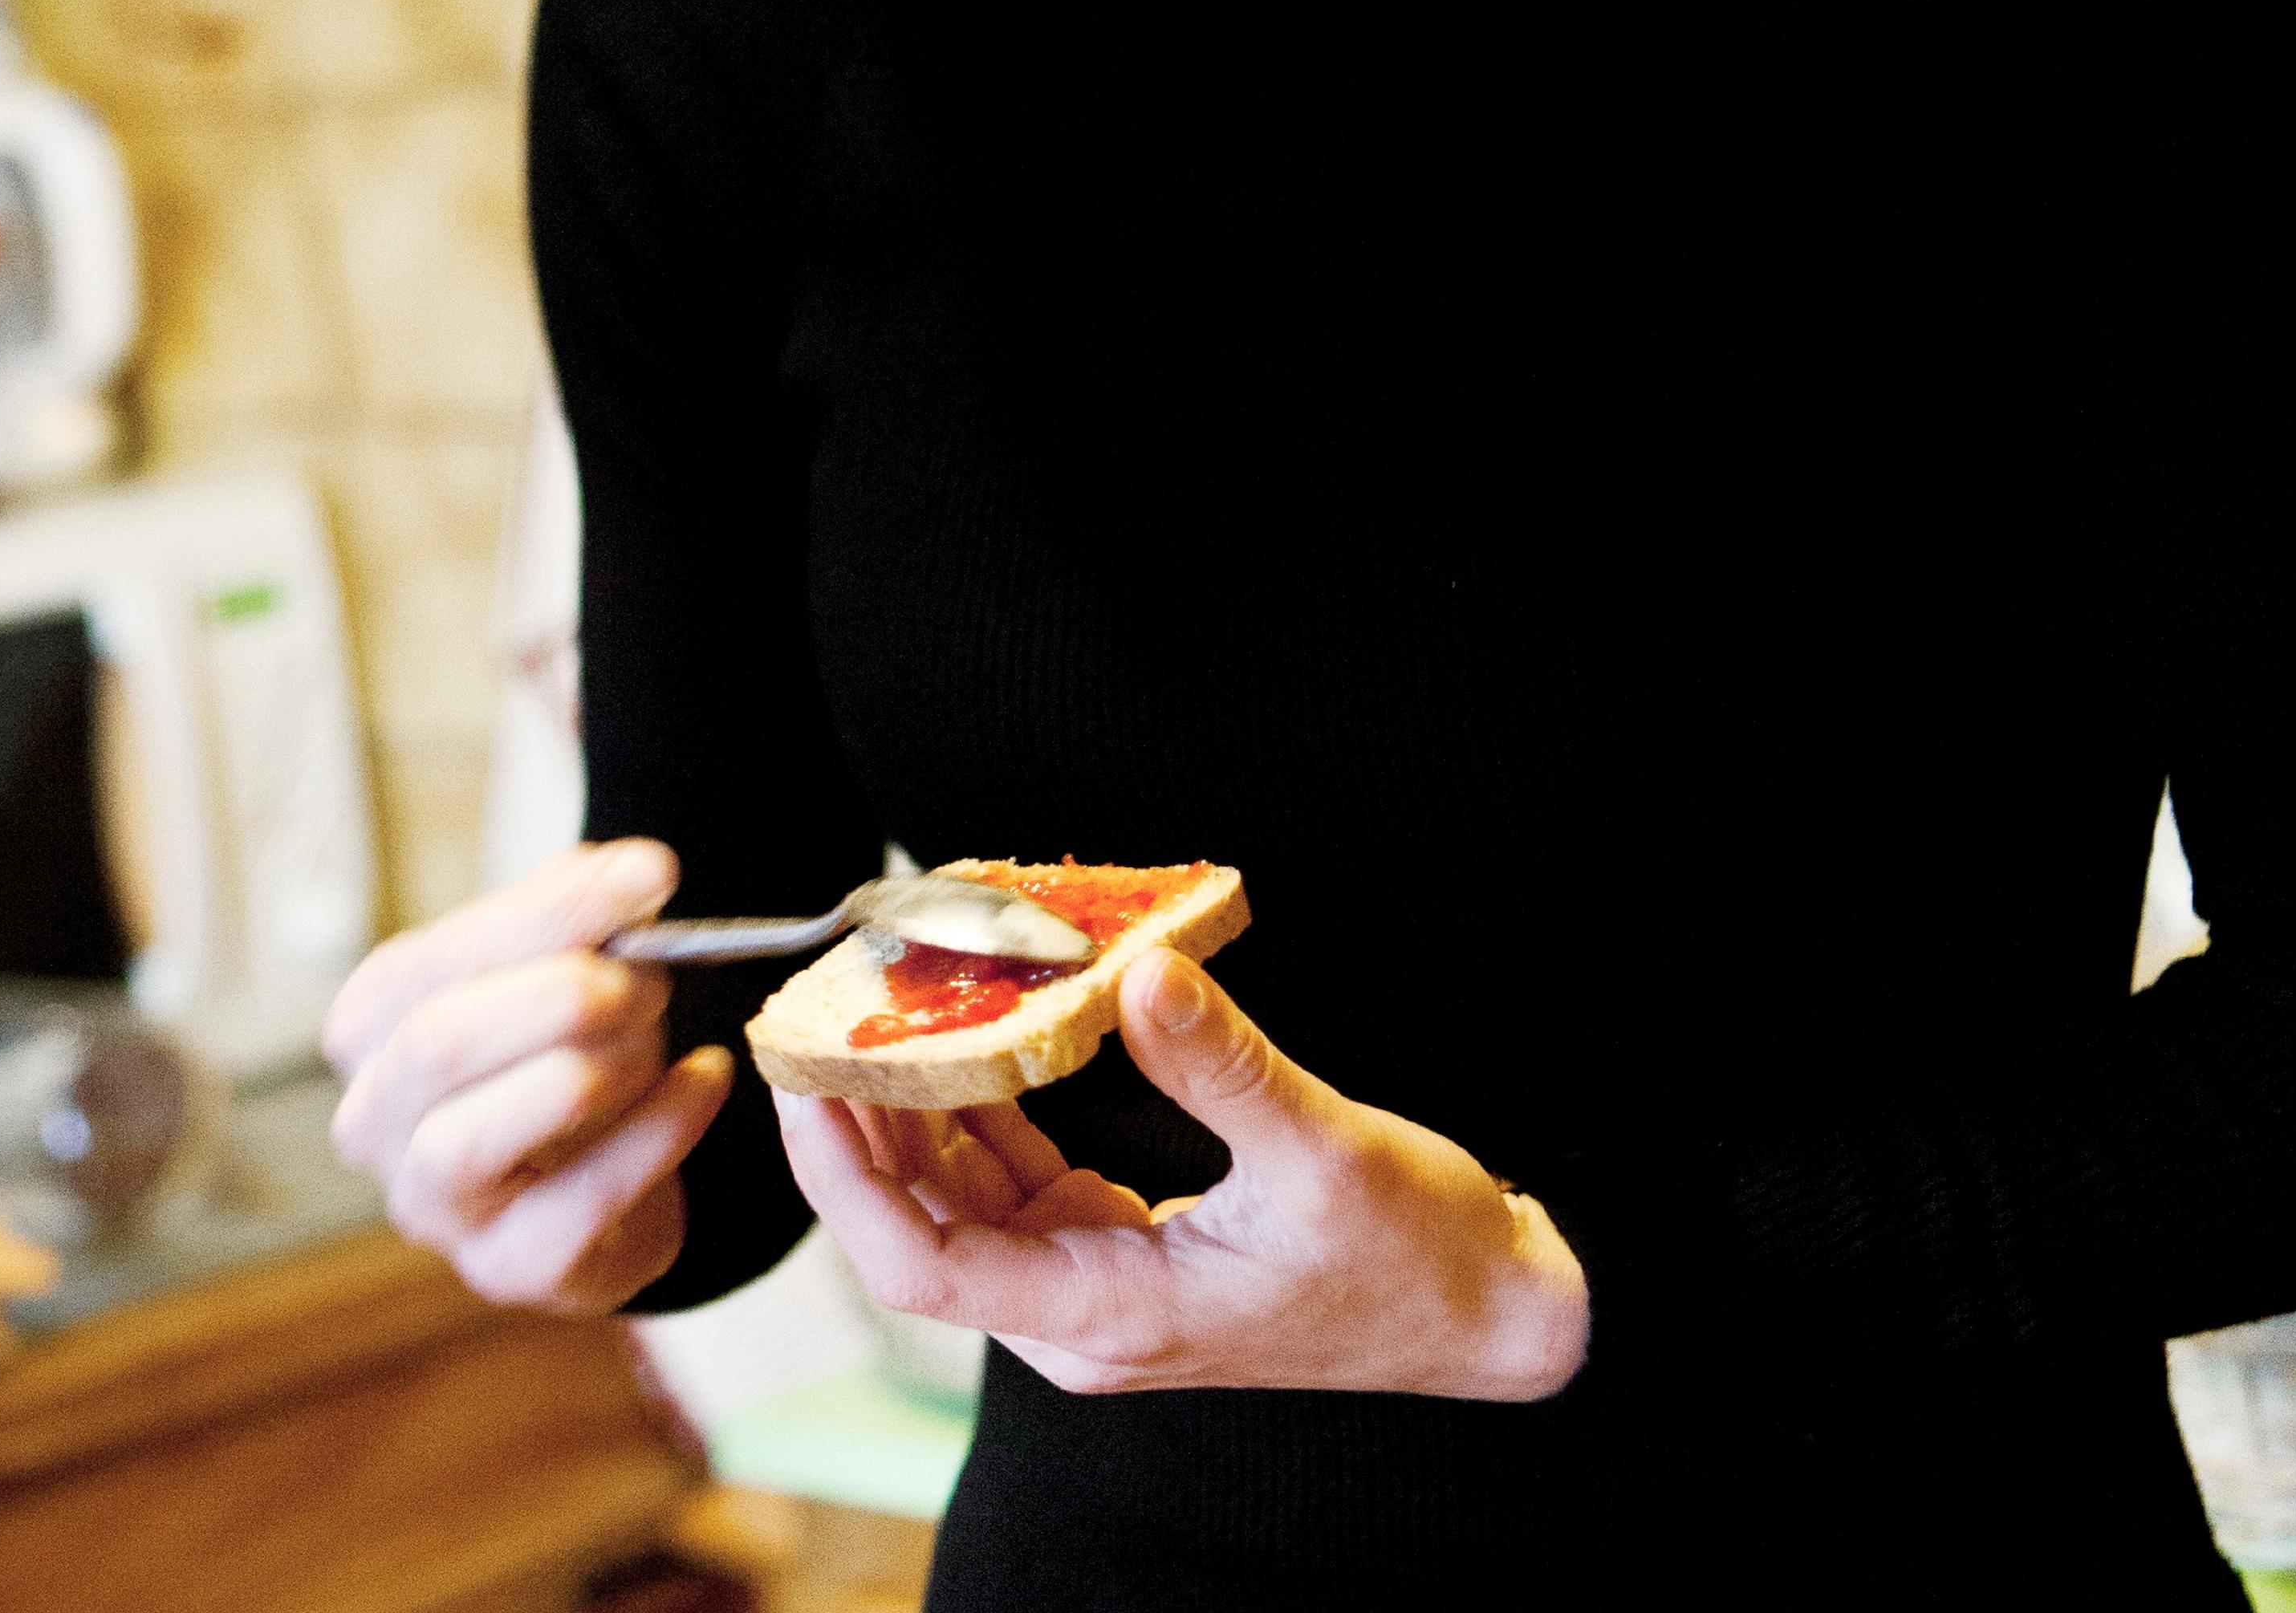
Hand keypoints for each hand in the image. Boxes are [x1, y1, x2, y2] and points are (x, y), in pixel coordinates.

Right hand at [326, 839, 732, 1313]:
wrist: (597, 1181)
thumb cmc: (555, 1053)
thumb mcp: (550, 964)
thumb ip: (575, 912)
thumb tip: (629, 873)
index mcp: (368, 1026)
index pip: (433, 959)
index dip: (550, 913)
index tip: (651, 875)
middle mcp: (374, 1122)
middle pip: (438, 1043)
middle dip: (560, 996)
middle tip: (651, 976)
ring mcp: (434, 1207)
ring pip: (474, 1135)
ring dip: (591, 1070)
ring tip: (658, 1037)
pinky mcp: (511, 1267)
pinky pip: (583, 1197)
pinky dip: (659, 1129)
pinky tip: (705, 1080)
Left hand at [773, 949, 1589, 1400]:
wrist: (1489, 1311)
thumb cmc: (1416, 1256)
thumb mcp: (1326, 1153)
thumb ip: (1224, 1068)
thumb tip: (1145, 976)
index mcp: (1109, 1315)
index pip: (921, 1265)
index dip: (845, 1177)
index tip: (806, 1081)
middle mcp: (1079, 1319)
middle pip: (918, 1227)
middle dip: (859, 1123)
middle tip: (820, 1013)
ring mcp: (1092, 1287)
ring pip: (958, 1200)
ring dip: (912, 1109)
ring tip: (874, 1008)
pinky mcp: (1113, 1250)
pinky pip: (1011, 1182)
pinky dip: (977, 1110)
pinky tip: (956, 1037)